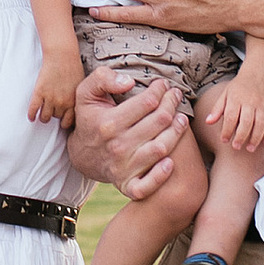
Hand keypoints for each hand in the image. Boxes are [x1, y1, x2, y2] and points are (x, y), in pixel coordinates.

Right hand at [28, 46, 83, 129]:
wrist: (62, 55)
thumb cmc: (72, 67)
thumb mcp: (80, 86)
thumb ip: (76, 98)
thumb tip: (76, 106)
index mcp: (73, 102)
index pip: (68, 121)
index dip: (65, 122)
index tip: (62, 122)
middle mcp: (62, 103)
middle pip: (56, 118)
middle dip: (54, 116)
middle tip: (52, 113)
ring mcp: (50, 98)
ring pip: (45, 117)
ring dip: (43, 117)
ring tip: (42, 115)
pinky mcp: (39, 92)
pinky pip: (33, 109)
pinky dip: (31, 115)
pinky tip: (31, 117)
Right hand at [69, 63, 184, 199]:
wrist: (82, 155)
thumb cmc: (90, 118)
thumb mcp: (86, 92)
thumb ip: (103, 79)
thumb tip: (129, 82)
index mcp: (109, 123)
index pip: (147, 102)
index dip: (160, 90)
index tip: (163, 84)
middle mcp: (117, 146)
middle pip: (159, 121)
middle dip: (172, 104)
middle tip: (175, 96)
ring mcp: (123, 168)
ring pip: (161, 148)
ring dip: (177, 131)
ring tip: (181, 118)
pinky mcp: (127, 185)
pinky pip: (147, 185)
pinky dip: (161, 175)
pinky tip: (170, 161)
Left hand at [202, 78, 263, 156]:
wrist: (257, 74)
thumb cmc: (238, 87)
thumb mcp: (225, 95)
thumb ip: (217, 109)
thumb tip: (208, 122)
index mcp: (236, 99)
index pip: (231, 117)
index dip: (227, 130)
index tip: (224, 140)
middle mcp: (250, 102)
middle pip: (247, 122)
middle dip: (241, 136)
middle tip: (236, 147)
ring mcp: (263, 105)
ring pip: (261, 124)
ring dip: (256, 138)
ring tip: (250, 148)